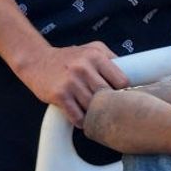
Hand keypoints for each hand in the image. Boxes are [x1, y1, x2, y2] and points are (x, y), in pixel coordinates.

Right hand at [13, 42, 128, 127]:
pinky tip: (83, 120)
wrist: (36, 60)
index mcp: (96, 56)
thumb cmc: (69, 57)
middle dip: (111, 106)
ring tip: (98, 118)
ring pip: (94, 108)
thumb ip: (111, 58)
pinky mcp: (59, 95)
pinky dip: (82, 121)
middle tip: (112, 113)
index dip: (124, 93)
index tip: (122, 99)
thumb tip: (134, 74)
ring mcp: (71, 82)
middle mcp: (84, 68)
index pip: (122, 81)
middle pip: (109, 97)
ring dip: (96, 116)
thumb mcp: (92, 49)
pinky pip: (77, 116)